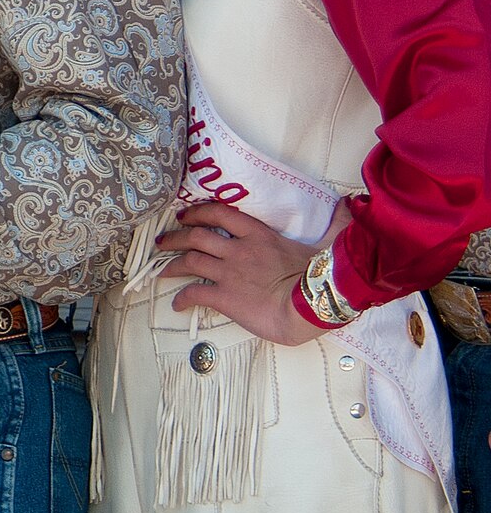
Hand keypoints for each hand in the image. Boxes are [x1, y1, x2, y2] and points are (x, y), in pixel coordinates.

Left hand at [157, 199, 353, 346]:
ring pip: (189, 261)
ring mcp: (229, 272)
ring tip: (161, 270)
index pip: (220, 213)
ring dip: (171, 265)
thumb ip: (336, 223)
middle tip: (163, 242)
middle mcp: (238, 249)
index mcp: (259, 234)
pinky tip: (177, 304)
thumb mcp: (329, 243)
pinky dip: (182, 298)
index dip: (198, 212)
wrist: (312, 307)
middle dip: (175, 238)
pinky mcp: (225, 297)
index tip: (185, 215)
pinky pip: (195, 294)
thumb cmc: (323, 277)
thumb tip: (351, 204)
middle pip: (195, 236)